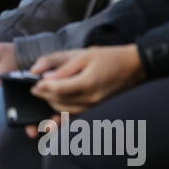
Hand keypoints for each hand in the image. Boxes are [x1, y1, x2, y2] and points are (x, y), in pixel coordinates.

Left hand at [29, 44, 145, 116]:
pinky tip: (59, 102)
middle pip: (59, 103)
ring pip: (66, 111)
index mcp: (87, 84)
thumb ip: (61, 65)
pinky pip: (76, 114)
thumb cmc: (110, 57)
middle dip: (45, 96)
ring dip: (53, 103)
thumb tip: (41, 74)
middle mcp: (92, 99)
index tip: (33, 84)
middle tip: (36, 89)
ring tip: (45, 94)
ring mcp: (96, 107)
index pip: (57, 90)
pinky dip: (64, 109)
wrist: (135, 67)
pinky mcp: (98, 110)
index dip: (42, 88)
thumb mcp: (83, 54)